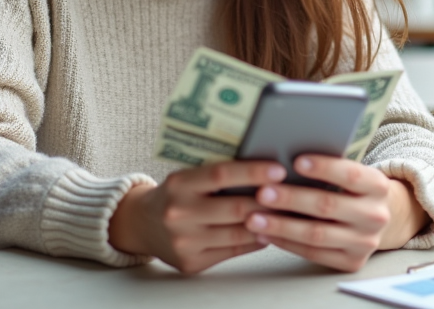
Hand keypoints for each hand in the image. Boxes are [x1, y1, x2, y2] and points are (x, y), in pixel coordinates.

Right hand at [108, 160, 285, 273]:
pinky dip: (254, 241)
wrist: (141, 223)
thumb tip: (265, 172)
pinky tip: (268, 232)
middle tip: (292, 194)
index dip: (253, 172)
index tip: (279, 170)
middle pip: (235, 208)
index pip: (221, 175)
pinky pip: (233, 251)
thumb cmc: (175, 193)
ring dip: (267, 224)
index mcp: (179, 184)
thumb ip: (218, 174)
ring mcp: (185, 241)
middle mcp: (179, 213)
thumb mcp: (187, 176)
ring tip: (287, 214)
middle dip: (268, 201)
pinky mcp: (191, 262)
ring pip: (238, 233)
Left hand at [243, 156, 427, 271]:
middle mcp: (376, 216)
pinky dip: (286, 243)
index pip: (351, 175)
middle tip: (262, 192)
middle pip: (327, 206)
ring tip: (254, 218)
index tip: (296, 162)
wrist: (376, 219)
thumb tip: (284, 155)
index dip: (324, 168)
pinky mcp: (352, 262)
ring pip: (317, 234)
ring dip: (281, 226)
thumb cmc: (351, 188)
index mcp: (378, 186)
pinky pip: (314, 254)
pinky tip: (265, 235)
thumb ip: (328, 166)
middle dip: (291, 199)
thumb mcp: (350, 173)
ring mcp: (365, 242)